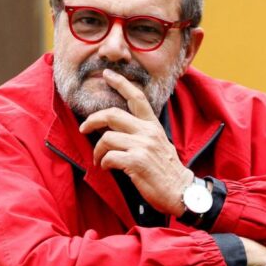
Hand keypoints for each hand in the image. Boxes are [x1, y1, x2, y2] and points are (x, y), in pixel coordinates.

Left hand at [79, 69, 191, 216]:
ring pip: (107, 138)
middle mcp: (148, 132)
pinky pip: (109, 157)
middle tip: (84, 128)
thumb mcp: (159, 144)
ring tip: (99, 160)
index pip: (137, 97)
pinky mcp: (136, 162)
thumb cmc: (168, 171)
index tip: (107, 74)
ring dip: (97, 151)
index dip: (120, 83)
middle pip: (112, 114)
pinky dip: (103, 163)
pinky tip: (106, 168)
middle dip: (92, 120)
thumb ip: (142, 134)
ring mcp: (142, 146)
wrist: (181, 191)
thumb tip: (117, 131)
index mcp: (153, 125)